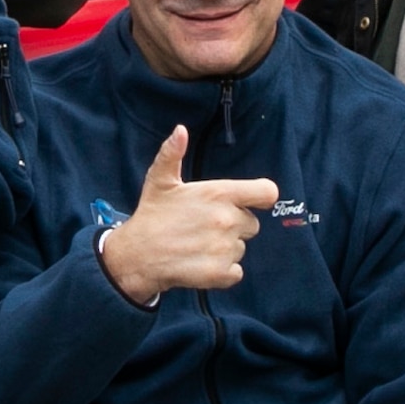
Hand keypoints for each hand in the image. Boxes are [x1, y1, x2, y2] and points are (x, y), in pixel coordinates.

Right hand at [96, 125, 278, 303]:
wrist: (137, 256)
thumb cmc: (152, 215)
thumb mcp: (160, 180)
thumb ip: (173, 153)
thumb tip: (180, 130)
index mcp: (220, 194)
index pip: (267, 192)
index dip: (261, 197)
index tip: (250, 203)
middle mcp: (228, 220)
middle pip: (252, 225)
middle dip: (234, 226)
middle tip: (205, 227)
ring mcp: (226, 248)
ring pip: (241, 248)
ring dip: (225, 249)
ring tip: (198, 245)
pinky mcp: (221, 273)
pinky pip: (236, 272)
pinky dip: (223, 271)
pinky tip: (202, 263)